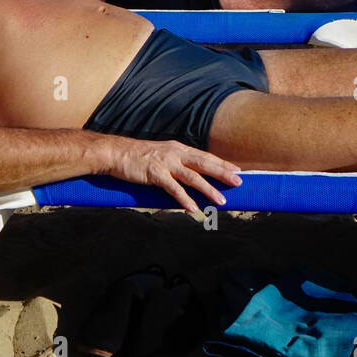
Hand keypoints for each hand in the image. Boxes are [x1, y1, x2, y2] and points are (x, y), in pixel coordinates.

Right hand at [104, 138, 241, 216]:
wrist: (117, 153)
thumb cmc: (139, 157)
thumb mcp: (163, 155)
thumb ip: (177, 163)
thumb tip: (191, 174)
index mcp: (179, 149)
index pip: (205, 156)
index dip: (222, 164)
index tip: (237, 170)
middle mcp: (176, 154)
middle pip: (204, 164)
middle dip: (223, 173)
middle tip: (239, 182)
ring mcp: (166, 163)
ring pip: (192, 177)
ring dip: (208, 189)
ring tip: (221, 200)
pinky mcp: (155, 174)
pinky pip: (173, 189)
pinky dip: (184, 199)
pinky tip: (193, 208)